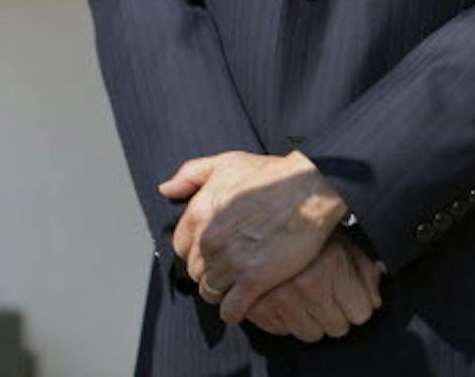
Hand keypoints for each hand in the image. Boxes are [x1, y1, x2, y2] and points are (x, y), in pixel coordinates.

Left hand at [161, 150, 347, 323]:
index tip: (207, 251)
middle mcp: (208, 241)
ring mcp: (230, 262)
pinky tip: (240, 303)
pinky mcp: (255, 280)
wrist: (308, 191)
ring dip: (218, 291)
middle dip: (206, 270)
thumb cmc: (270, 175)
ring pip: (209, 291)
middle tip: (223, 269)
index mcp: (198, 214)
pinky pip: (231, 309)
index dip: (193, 249)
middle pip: (194, 270)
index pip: (179, 246)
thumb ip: (190, 175)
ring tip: (231, 286)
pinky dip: (232, 311)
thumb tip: (166, 190)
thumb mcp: (224, 163)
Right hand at [243, 235, 381, 342]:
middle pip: (337, 327)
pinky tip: (281, 298)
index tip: (345, 292)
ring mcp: (280, 296)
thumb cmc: (304, 229)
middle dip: (333, 313)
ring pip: (310, 334)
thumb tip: (375, 302)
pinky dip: (282, 319)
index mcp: (332, 266)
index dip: (355, 303)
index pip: (361, 313)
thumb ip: (366, 272)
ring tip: (301, 296)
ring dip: (309, 319)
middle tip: (321, 292)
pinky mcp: (257, 306)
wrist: (255, 215)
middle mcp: (307, 284)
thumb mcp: (342, 241)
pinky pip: (282, 331)